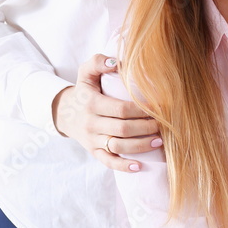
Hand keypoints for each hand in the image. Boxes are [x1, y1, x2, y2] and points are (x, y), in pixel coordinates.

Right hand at [52, 53, 161, 171]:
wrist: (65, 112)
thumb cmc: (84, 90)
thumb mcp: (86, 72)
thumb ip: (99, 61)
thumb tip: (117, 63)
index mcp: (91, 103)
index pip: (120, 109)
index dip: (141, 110)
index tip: (158, 108)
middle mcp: (91, 123)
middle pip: (123, 129)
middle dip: (145, 128)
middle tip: (162, 124)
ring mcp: (92, 140)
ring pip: (118, 147)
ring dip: (141, 146)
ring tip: (159, 141)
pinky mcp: (93, 152)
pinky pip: (108, 162)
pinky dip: (123, 166)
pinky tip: (139, 166)